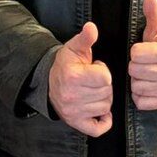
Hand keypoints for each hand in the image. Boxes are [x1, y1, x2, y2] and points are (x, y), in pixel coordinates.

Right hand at [48, 22, 112, 136]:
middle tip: (93, 80)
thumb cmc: (66, 64)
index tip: (95, 68)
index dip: (103, 71)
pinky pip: (98, 129)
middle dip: (104, 86)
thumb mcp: (74, 48)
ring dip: (103, 100)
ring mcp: (74, 112)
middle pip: (107, 93)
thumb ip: (85, 38)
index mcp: (73, 76)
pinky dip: (103, 122)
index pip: (105, 78)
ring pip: (105, 108)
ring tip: (92, 91)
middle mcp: (72, 96)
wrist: (49, 81)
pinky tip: (100, 112)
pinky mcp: (75, 123)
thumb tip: (92, 27)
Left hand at [129, 0, 156, 110]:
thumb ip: (153, 13)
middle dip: (135, 66)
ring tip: (145, 74)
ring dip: (137, 80)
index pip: (136, 54)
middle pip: (135, 70)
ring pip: (136, 86)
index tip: (141, 50)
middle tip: (143, 63)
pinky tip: (146, 86)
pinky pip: (140, 101)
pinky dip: (139, 95)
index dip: (135, 51)